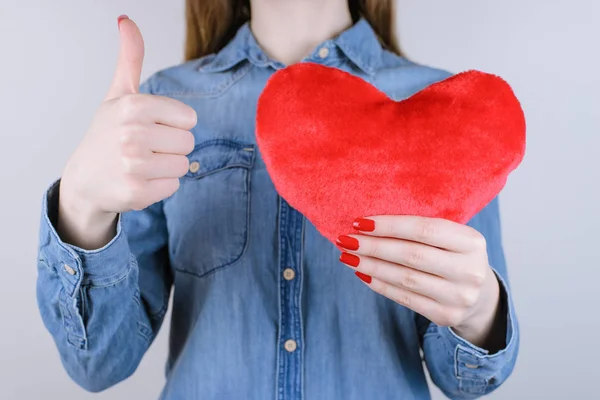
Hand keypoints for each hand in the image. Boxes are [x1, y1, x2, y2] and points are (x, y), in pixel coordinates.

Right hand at [58, 16, 196, 247]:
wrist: (86, 179)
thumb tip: (126, 20)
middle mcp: (132, 134)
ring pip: (183, 165)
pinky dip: (161, 187)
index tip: (150, 128)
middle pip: (188, 143)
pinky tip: (140, 181)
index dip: (173, 125)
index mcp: (133, 106)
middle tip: (145, 149)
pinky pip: (174, 186)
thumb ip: (130, 59)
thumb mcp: (118, 94)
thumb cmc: (107, 134)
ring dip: (167, 168)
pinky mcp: (136, 192)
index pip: (189, 119)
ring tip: (142, 164)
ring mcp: (133, 165)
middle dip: (171, 147)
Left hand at [337, 216, 501, 347]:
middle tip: (346, 239)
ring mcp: (459, 296)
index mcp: (472, 242)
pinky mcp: (446, 315)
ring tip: (347, 256)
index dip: (389, 225)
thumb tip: (369, 224)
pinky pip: (404, 298)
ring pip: (404, 278)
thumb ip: (421, 229)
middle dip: (373, 246)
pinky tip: (361, 273)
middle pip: (411, 255)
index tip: (360, 222)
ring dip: (370, 266)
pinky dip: (379, 284)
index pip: (424, 229)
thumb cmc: (454, 256)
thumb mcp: (451, 237)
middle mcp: (469, 270)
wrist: (480, 296)